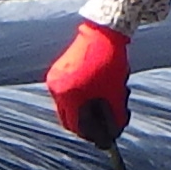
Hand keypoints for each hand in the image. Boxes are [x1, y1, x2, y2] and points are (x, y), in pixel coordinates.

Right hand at [45, 19, 131, 143]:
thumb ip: (114, 118)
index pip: (77, 127)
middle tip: (103, 126)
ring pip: (67, 107)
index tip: (104, 137)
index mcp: (70, 95)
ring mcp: (54, 79)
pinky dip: (79, 97)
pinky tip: (93, 91)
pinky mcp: (56, 71)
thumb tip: (111, 137)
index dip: (92, 135)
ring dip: (84, 110)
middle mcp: (57, 89)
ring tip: (102, 103)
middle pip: (69, 119)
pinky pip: (66, 93)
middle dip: (87, 124)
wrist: (103, 33)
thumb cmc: (112, 62)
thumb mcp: (116, 94)